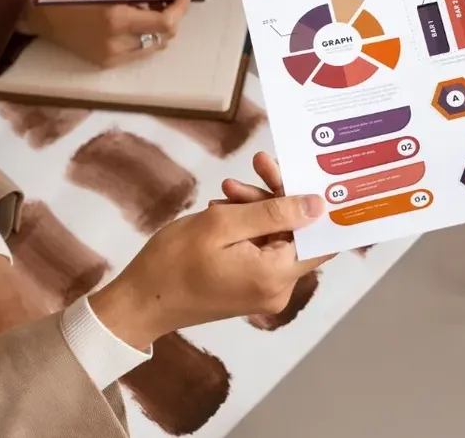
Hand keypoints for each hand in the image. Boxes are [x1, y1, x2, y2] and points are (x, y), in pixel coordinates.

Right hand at [19, 0, 191, 67]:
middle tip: (160, 0)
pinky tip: (129, 23)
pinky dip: (143, 38)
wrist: (41, 10)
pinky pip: (139, 53)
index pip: (166, 23)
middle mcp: (116, 44)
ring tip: (141, 10)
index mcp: (117, 20)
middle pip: (165, 36)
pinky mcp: (105, 64)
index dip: (180, 9)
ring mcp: (111, 58)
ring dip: (157, 28)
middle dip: (170, 16)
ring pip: (154, 46)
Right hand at [88, 154, 330, 349]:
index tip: (321, 174)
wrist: (138, 302)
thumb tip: (318, 205)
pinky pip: (261, 250)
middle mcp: (278, 288)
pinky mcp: (249, 288)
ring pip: (278, 237)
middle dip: (278, 196)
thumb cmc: (172, 262)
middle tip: (257, 163)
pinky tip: (224, 209)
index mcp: (276, 275)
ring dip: (258, 208)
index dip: (326, 207)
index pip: (324, 240)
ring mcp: (264, 290)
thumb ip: (274, 212)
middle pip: (298, 233)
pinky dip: (248, 227)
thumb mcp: (221, 224)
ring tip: (226, 190)